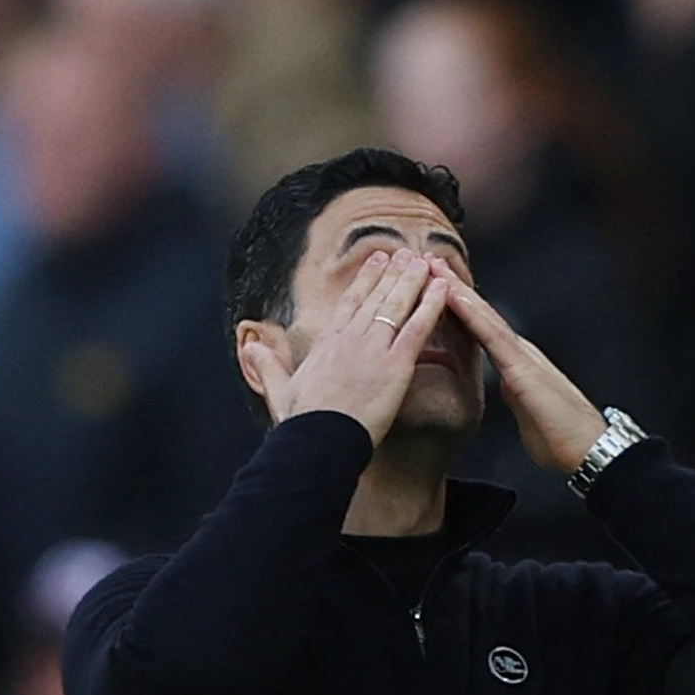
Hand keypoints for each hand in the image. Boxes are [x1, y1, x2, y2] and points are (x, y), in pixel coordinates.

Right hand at [239, 249, 450, 446]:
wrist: (319, 441)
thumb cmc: (301, 423)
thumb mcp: (278, 389)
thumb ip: (268, 366)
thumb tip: (250, 348)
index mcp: (326, 343)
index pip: (349, 302)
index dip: (365, 280)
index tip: (376, 261)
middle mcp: (350, 339)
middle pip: (376, 297)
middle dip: (393, 273)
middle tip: (406, 253)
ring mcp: (374, 349)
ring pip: (397, 305)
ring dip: (413, 280)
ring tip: (426, 261)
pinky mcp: (396, 365)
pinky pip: (419, 328)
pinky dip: (433, 306)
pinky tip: (444, 288)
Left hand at [441, 278, 606, 472]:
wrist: (590, 451)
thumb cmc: (562, 439)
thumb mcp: (529, 413)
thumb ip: (518, 395)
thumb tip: (510, 386)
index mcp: (519, 366)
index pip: (483, 330)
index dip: (460, 307)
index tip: (436, 288)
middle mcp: (522, 354)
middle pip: (482, 316)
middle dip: (455, 289)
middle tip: (429, 263)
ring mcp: (524, 359)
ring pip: (485, 318)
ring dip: (458, 292)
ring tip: (434, 268)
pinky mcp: (523, 370)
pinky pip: (492, 337)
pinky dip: (472, 314)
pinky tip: (454, 298)